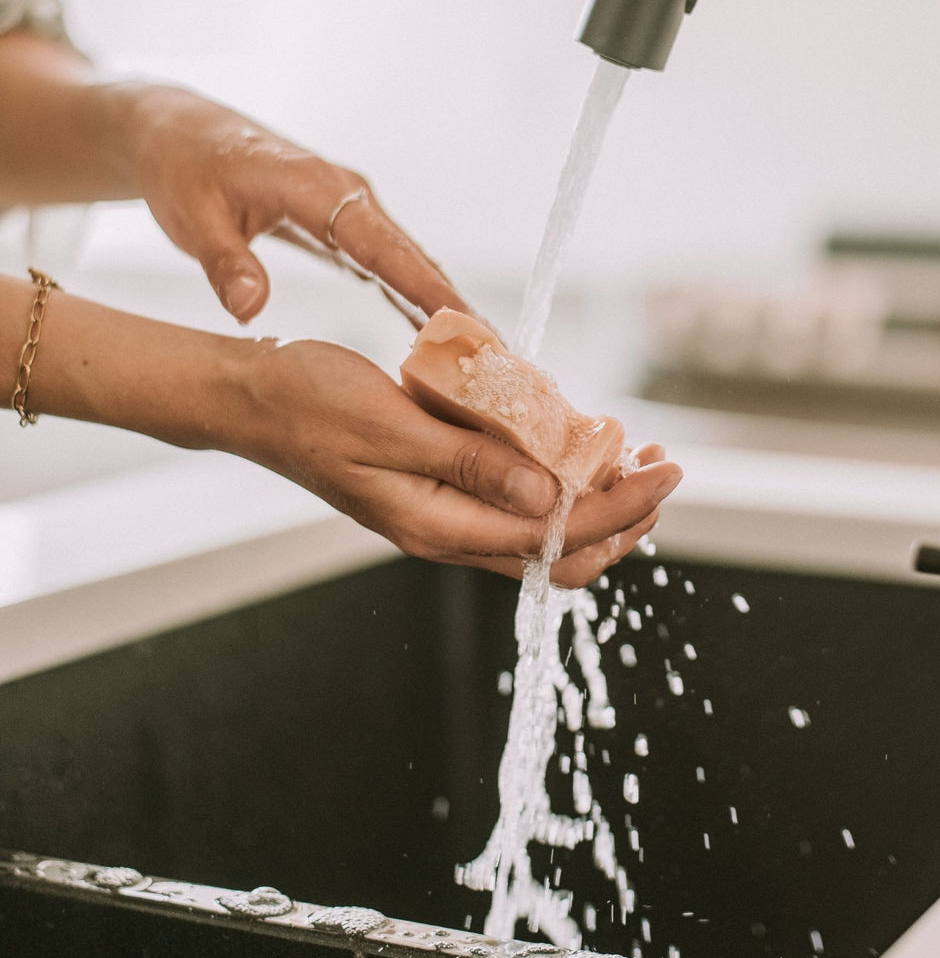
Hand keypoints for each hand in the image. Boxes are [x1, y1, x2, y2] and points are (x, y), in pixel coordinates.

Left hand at [126, 86, 465, 323]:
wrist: (180, 131)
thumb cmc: (184, 169)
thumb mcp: (192, 216)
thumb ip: (225, 263)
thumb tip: (250, 309)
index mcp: (318, 188)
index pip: (385, 247)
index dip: (427, 289)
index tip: (464, 326)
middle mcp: (348, 196)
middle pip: (414, 257)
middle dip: (455, 306)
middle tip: (495, 356)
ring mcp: (351, 209)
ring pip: (410, 262)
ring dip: (444, 305)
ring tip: (482, 354)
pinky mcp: (345, 225)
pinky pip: (390, 265)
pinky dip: (416, 297)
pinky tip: (437, 332)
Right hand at [243, 339, 682, 585]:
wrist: (254, 401)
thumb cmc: (310, 403)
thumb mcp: (390, 424)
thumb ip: (470, 464)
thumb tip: (548, 499)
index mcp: (437, 524)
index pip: (554, 535)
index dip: (620, 506)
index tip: (666, 468)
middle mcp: (446, 534)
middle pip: (558, 556)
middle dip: (621, 518)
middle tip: (661, 467)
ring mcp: (442, 517)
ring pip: (540, 536)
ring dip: (593, 503)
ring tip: (631, 455)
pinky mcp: (438, 493)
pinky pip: (512, 507)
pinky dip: (554, 485)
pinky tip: (570, 446)